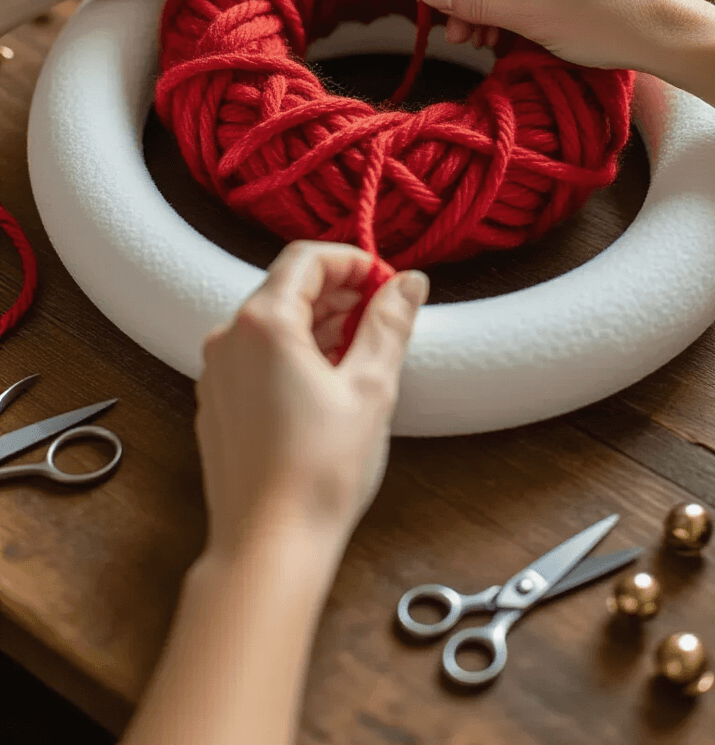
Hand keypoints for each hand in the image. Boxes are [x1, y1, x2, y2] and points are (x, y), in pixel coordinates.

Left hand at [195, 242, 427, 558]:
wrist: (268, 545)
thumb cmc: (319, 471)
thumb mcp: (370, 387)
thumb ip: (389, 323)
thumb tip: (408, 283)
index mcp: (263, 322)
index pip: (307, 259)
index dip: (353, 262)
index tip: (388, 284)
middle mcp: (228, 338)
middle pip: (287, 288)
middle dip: (340, 294)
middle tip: (385, 318)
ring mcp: (217, 372)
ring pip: (273, 324)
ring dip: (319, 325)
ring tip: (363, 355)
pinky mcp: (217, 403)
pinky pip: (257, 357)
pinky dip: (294, 354)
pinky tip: (328, 386)